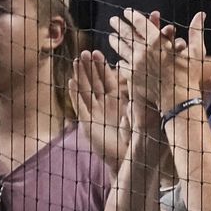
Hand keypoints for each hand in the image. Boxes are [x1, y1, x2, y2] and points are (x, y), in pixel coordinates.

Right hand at [73, 50, 129, 168]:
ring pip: (86, 90)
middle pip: (95, 82)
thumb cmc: (137, 139)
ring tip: (76, 61)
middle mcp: (105, 106)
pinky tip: (70, 81)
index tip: (99, 53)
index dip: (103, 67)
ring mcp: (95, 114)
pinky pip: (80, 106)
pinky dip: (75, 93)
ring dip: (80, 76)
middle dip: (90, 67)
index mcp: (118, 102)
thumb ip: (138, 103)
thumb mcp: (140, 116)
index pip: (109, 80)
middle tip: (85, 51)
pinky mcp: (87, 124)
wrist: (126, 159)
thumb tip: (141, 86)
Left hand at [108, 9, 195, 110]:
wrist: (178, 99)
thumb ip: (196, 31)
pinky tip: (118, 60)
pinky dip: (120, 62)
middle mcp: (143, 51)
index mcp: (158, 42)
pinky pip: (122, 66)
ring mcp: (136, 64)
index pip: (140, 23)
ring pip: (121, 49)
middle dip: (119, 25)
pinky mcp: (132, 76)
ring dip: (115, 41)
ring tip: (111, 37)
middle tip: (113, 20)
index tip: (127, 11)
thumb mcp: (196, 51)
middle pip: (126, 33)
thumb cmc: (189, 74)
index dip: (132, 15)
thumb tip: (201, 14)